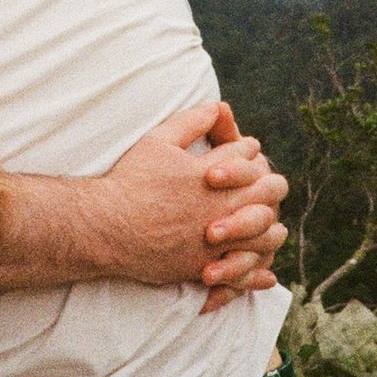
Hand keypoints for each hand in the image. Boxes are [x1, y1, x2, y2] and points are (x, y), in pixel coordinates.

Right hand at [94, 101, 288, 298]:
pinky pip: (243, 269)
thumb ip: (190, 122)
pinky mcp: (205, 265)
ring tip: (268, 221)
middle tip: (265, 180)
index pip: (246, 154)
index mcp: (211, 173)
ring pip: (264, 232)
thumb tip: (217, 106)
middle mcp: (219, 205)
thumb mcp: (158, 141)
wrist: (107, 227)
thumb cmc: (130, 181)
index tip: (248, 148)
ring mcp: (215, 239)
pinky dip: (257, 270)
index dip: (248, 149)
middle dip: (268, 182)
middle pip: (266, 191)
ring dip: (269, 224)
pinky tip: (264, 270)